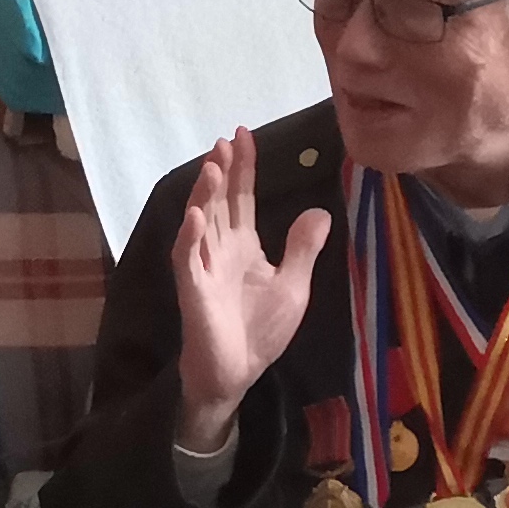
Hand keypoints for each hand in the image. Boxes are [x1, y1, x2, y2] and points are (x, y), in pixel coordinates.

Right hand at [172, 129, 330, 447]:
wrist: (237, 372)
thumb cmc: (261, 332)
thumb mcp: (293, 286)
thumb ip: (302, 249)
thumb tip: (320, 211)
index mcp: (242, 246)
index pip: (241, 198)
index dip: (244, 167)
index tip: (244, 135)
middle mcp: (219, 249)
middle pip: (219, 202)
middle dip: (221, 171)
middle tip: (225, 142)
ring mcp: (203, 268)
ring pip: (200, 223)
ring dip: (204, 195)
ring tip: (213, 167)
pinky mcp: (193, 291)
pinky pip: (187, 260)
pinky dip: (189, 238)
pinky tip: (193, 217)